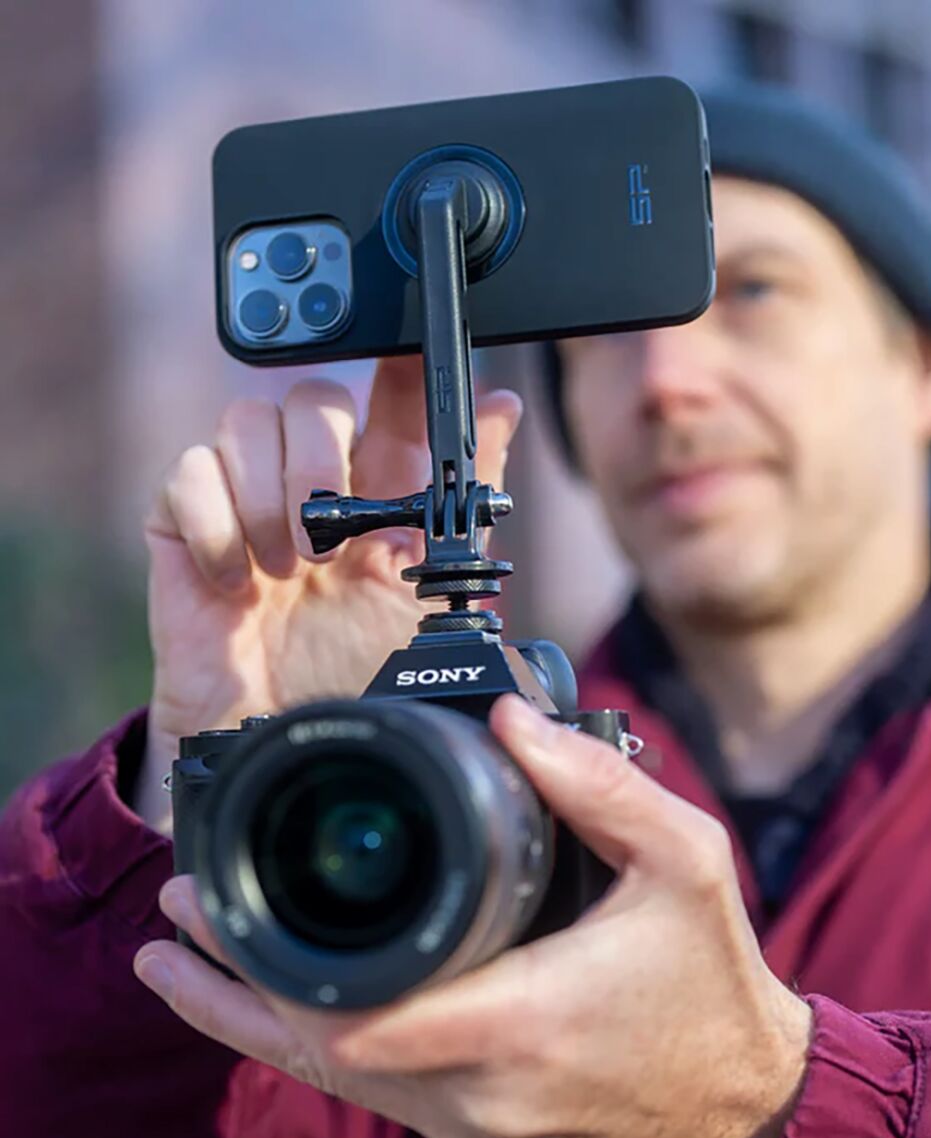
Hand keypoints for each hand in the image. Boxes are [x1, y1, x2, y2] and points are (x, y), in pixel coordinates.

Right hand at [134, 359, 521, 829]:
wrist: (288, 744)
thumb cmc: (360, 673)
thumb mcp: (431, 585)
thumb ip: (463, 496)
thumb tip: (501, 404)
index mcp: (379, 493)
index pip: (386, 397)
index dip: (396, 367)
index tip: (412, 358)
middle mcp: (313, 486)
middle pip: (313, 396)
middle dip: (323, 459)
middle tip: (328, 543)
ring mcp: (246, 502)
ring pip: (247, 419)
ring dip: (270, 495)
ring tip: (286, 572)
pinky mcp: (185, 530)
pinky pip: (187, 474)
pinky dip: (216, 526)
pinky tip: (239, 585)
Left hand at [134, 695, 811, 1137]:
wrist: (739, 1096)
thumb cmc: (709, 974)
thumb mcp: (682, 857)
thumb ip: (598, 784)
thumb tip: (510, 721)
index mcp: (525, 1019)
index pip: (361, 1017)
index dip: (266, 971)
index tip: (210, 912)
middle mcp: (481, 1092)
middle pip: (319, 1052)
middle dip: (233, 983)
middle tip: (178, 910)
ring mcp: (472, 1127)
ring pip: (333, 1079)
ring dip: (252, 1018)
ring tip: (182, 959)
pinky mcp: (473, 1135)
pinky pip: (371, 1090)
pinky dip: (309, 1044)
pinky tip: (265, 1010)